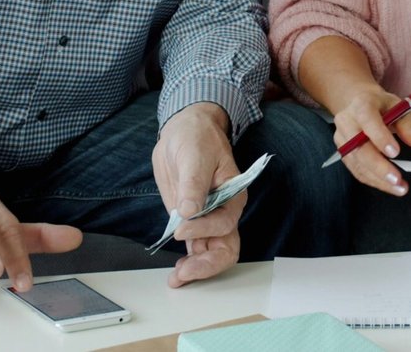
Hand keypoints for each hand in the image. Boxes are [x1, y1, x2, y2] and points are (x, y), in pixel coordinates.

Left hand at [152, 102, 242, 287]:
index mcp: (233, 194)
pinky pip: (196, 250)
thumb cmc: (196, 137)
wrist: (185, 130)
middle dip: (207, 264)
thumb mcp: (194, 154)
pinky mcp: (192, 223)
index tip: (181, 227)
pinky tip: (177, 274)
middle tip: (185, 272)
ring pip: (212, 254)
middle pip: (226, 248)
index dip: (203, 229)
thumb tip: (189, 211)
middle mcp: (224, 211)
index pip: (225, 223)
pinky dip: (188, 264)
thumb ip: (193, 184)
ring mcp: (208, 220)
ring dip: (197, 270)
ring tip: (177, 278)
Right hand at [332, 86, 410, 195]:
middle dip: (378, 166)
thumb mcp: (399, 107)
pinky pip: (357, 170)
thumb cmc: (381, 106)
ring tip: (398, 187)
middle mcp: (347, 122)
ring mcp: (342, 139)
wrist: (359, 104)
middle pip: (359, 147)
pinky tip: (388, 186)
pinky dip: (373, 180)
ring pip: (357, 163)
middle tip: (396, 179)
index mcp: (361, 105)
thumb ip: (409, 125)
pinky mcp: (343, 153)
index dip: (380, 137)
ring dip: (378, 179)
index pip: (368, 120)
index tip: (395, 152)